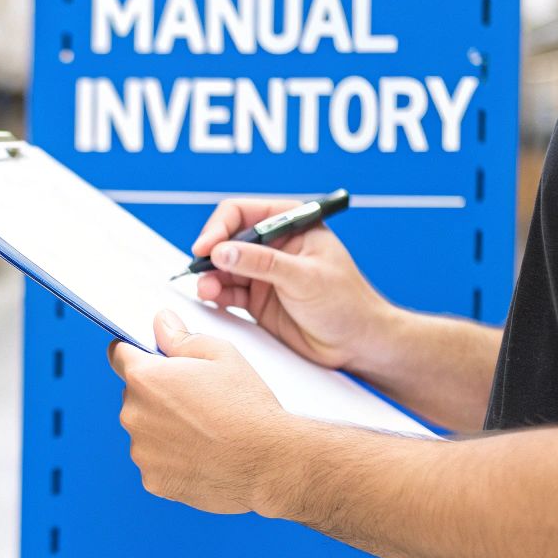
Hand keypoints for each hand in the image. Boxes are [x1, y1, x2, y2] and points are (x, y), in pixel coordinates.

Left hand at [108, 311, 301, 516]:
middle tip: (194, 400)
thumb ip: (180, 337)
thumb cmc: (248, 408)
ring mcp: (141, 451)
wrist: (269, 462)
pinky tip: (201, 455)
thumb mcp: (221, 354)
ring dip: (162, 428)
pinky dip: (171, 459)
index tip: (148, 359)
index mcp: (145, 378)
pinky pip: (155, 462)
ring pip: (144, 430)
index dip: (135, 354)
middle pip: (133, 395)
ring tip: (202, 431)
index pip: (118, 355)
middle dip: (156, 394)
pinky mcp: (153, 480)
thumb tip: (161, 323)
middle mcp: (133, 415)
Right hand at [191, 198, 396, 371]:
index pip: (243, 214)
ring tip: (207, 290)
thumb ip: (262, 263)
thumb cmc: (346, 303)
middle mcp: (273, 245)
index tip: (207, 247)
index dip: (220, 227)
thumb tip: (222, 251)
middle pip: (227, 239)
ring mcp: (264, 273)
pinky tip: (212, 298)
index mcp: (291, 224)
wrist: (357, 344)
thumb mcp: (304, 277)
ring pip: (223, 268)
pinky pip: (228, 292)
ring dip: (210, 277)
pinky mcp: (257, 299)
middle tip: (200, 270)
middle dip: (211, 254)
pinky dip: (216, 294)